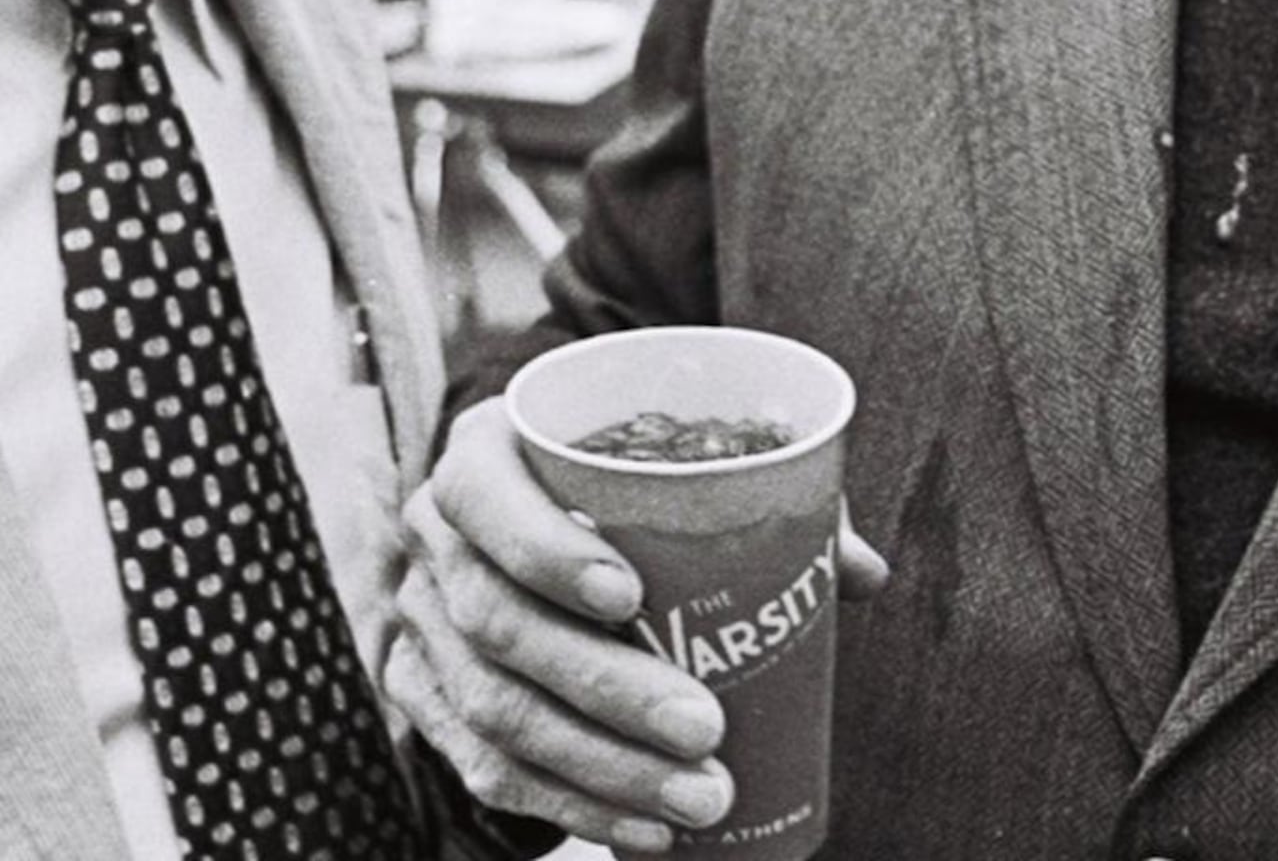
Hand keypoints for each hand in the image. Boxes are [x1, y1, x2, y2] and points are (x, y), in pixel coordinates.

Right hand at [388, 397, 886, 852]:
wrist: (523, 515)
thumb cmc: (614, 482)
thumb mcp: (669, 462)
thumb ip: (760, 496)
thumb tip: (858, 573)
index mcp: (483, 453)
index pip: (487, 496)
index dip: (547, 550)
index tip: (631, 596)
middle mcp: (433, 537)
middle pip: (498, 623)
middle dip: (606, 688)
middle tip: (704, 728)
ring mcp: (419, 622)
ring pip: (494, 710)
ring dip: (601, 767)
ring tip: (700, 796)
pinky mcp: (422, 696)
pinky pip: (487, 768)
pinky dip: (571, 806)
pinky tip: (646, 828)